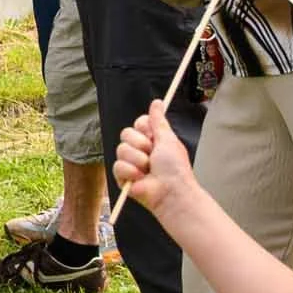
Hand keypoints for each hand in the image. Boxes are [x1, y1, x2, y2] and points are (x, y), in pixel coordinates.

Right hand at [112, 99, 197, 220]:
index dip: (144, 128)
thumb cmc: (175, 168)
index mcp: (152, 140)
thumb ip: (158, 120)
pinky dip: (130, 172)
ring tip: (148, 169)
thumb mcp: (167, 139)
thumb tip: (157, 102)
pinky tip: (140, 178)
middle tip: (152, 153)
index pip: (138, 123)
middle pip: (126, 133)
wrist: (170, 191)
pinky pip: (117, 165)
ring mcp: (130, 163)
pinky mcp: (122, 176)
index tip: (153, 135)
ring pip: (121, 149)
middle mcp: (140, 150)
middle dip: (140, 144)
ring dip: (137, 159)